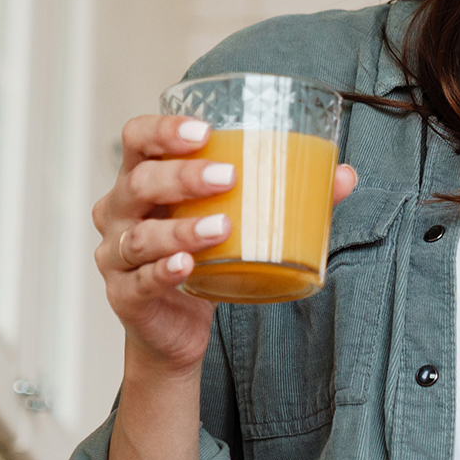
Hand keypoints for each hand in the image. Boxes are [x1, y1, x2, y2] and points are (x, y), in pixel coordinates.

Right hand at [91, 114, 358, 377]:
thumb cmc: (202, 261)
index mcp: (142, 180)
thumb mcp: (238, 224)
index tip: (205, 130)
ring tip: (222, 227)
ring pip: (141, 235)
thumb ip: (285, 197)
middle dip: (183, 176)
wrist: (176, 329)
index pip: (137, 139)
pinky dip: (164, 271)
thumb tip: (343, 175)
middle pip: (139, 182)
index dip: (163, 130)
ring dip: (181, 228)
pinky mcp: (124, 295)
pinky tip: (187, 265)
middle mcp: (119, 212)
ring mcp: (116, 255)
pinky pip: (141, 281)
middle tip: (230, 176)